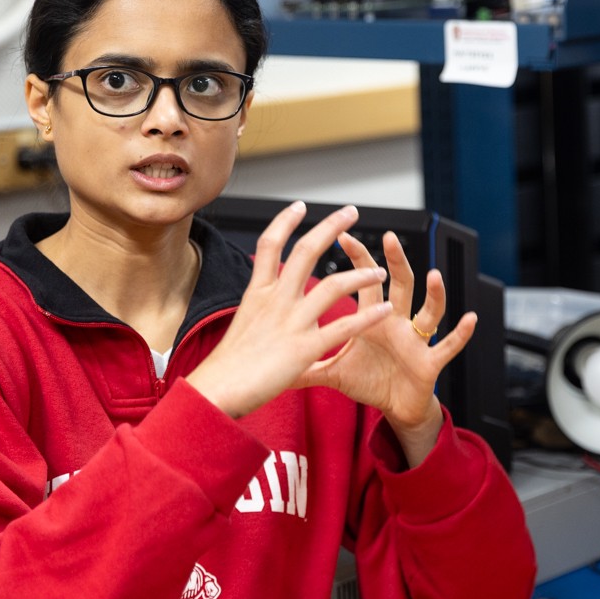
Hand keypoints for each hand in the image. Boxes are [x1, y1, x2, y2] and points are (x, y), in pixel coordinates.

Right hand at [185, 202, 391, 417]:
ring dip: (360, 275)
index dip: (285, 221)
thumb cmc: (226, 366)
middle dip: (331, 227)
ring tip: (378, 271)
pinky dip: (367, 317)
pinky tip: (383, 310)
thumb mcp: (241, 324)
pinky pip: (343, 327)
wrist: (216, 392)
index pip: (270, 244)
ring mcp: (290, 322)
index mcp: (257, 293)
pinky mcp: (304, 349)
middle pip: (306, 251)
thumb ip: (260, 309)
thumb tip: (265, 301)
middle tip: (352, 211)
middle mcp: (275, 301)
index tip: (301, 205)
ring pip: (332, 286)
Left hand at [297, 229, 476, 465]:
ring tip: (433, 274)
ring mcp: (416, 339)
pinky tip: (471, 319)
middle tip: (389, 237)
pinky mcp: (430, 361)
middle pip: (398, 284)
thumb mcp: (332, 371)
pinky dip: (460, 333)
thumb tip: (271, 360)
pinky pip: (448, 345)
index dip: (356, 258)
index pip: (363, 281)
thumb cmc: (369, 381)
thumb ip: (305, 362)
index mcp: (372, 319)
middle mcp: (396, 322)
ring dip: (433, 292)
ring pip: (428, 309)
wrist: (394, 409)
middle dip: (394, 261)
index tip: (342, 235)